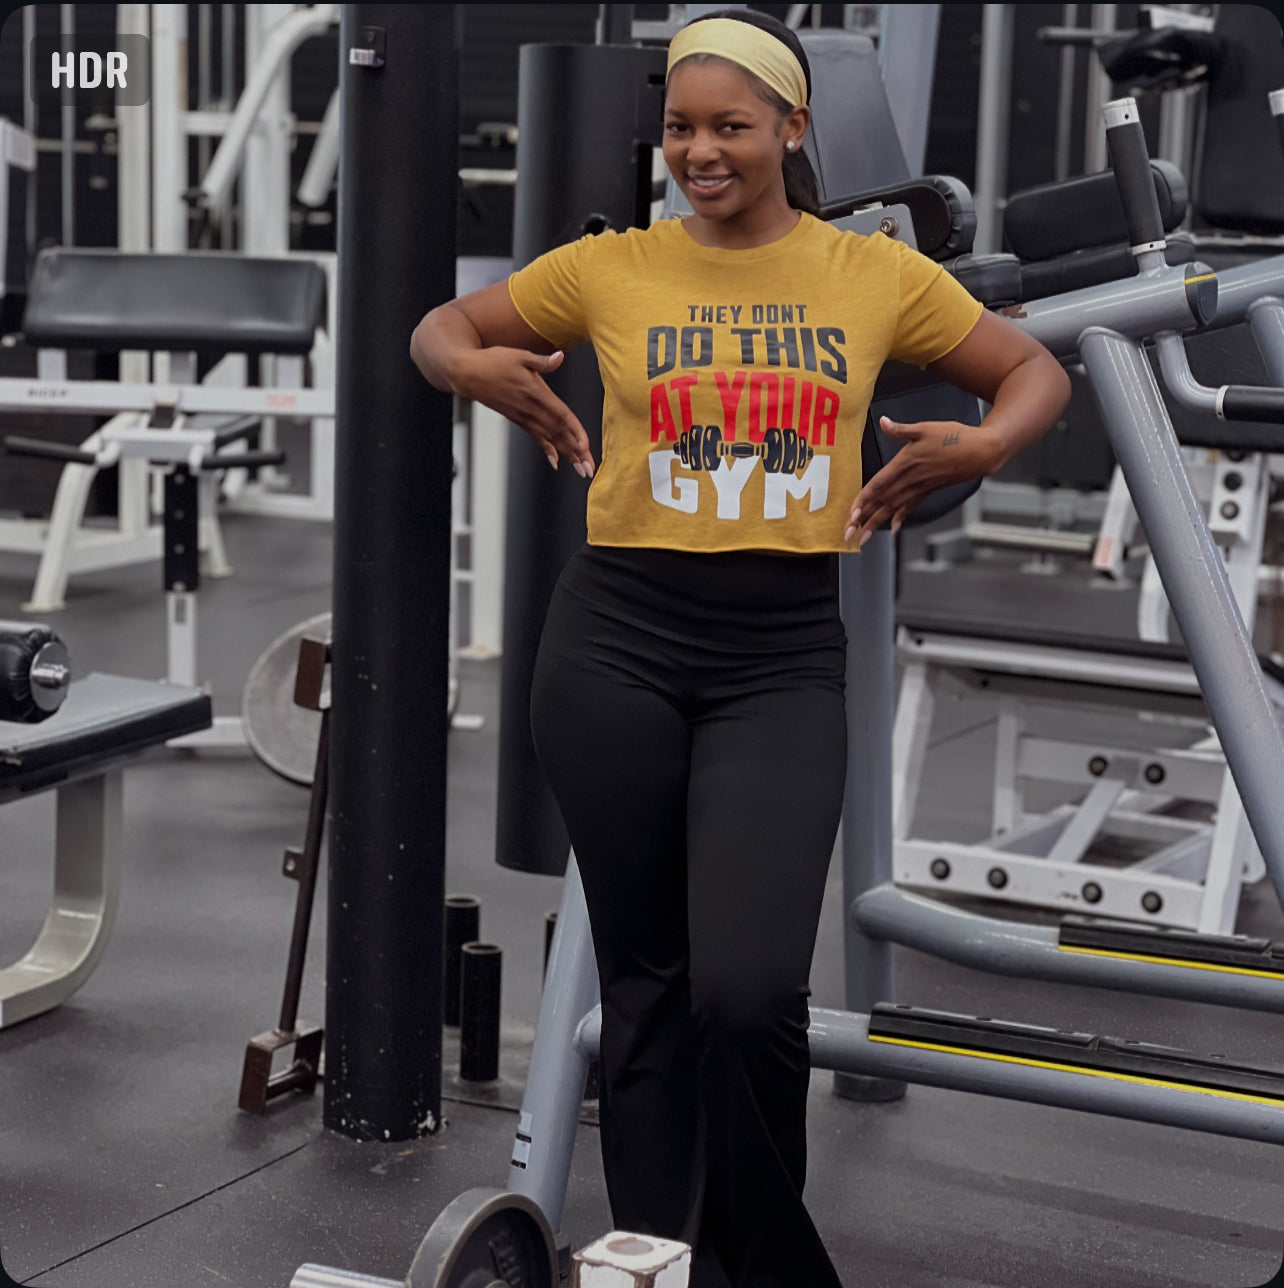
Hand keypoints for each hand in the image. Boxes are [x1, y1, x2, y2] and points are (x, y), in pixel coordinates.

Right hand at [453, 348, 595, 476]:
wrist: (466, 374)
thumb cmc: (492, 361)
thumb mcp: (520, 355)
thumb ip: (543, 361)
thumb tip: (560, 356)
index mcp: (536, 393)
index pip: (561, 415)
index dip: (575, 431)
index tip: (586, 447)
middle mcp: (531, 409)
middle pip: (559, 434)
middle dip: (576, 453)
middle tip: (589, 469)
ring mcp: (524, 416)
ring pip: (550, 439)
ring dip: (567, 454)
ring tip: (580, 469)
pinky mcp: (517, 419)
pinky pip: (536, 437)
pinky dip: (547, 448)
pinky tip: (556, 460)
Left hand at [844, 415, 997, 545]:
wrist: (981, 452)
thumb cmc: (955, 437)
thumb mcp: (925, 428)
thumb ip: (900, 429)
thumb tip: (883, 421)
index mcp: (905, 464)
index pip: (878, 486)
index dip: (863, 501)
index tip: (851, 515)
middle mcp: (910, 479)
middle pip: (881, 502)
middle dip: (863, 520)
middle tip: (848, 535)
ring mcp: (919, 487)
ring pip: (892, 508)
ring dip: (876, 523)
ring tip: (863, 537)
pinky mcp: (928, 490)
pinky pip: (910, 506)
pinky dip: (900, 517)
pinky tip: (893, 528)